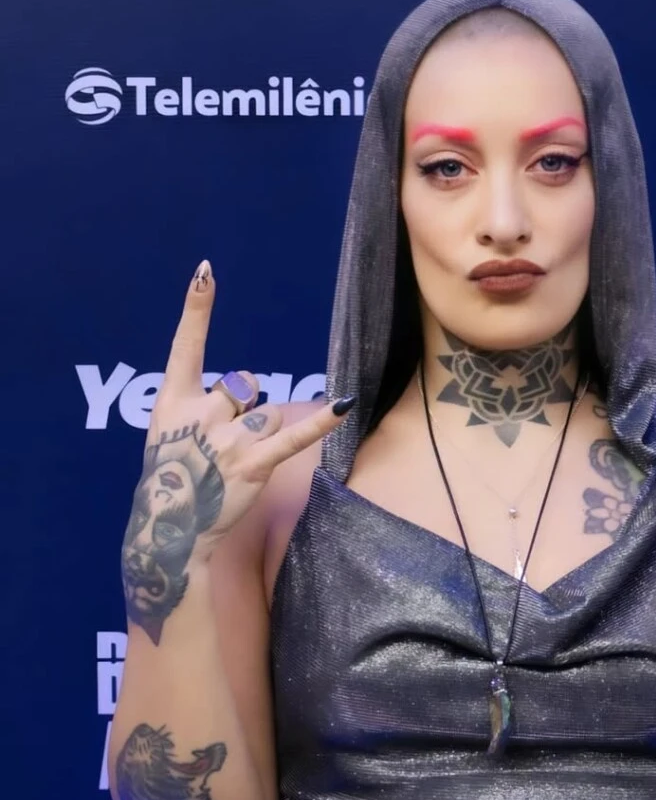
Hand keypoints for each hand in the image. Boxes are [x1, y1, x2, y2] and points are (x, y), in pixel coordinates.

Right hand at [120, 260, 353, 641]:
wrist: (169, 526)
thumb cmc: (172, 475)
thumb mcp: (167, 432)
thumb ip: (200, 403)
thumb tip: (242, 389)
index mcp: (173, 401)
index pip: (185, 347)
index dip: (196, 310)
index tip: (206, 274)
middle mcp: (199, 414)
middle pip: (242, 384)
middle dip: (243, 406)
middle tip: (222, 443)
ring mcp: (227, 439)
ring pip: (267, 411)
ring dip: (260, 432)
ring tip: (235, 462)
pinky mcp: (255, 462)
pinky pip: (293, 435)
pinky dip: (319, 422)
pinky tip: (344, 406)